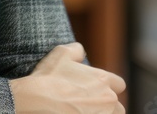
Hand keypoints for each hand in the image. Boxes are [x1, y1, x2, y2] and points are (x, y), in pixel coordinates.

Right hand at [8, 43, 124, 112]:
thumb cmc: (49, 78)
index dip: (108, 86)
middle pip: (117, 106)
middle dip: (106, 105)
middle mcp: (108, 99)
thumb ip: (76, 50)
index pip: (119, 85)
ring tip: (82, 111)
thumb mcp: (61, 54)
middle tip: (87, 104)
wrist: (37, 101)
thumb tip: (81, 51)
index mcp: (103, 80)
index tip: (96, 90)